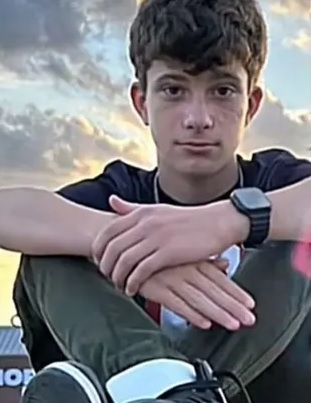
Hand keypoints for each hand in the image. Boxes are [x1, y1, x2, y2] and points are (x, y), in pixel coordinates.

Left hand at [92, 195, 249, 294]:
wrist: (217, 222)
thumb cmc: (186, 219)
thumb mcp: (156, 209)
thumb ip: (131, 208)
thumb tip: (111, 201)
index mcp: (141, 213)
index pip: (107, 231)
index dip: (98, 249)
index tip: (99, 261)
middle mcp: (145, 223)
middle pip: (112, 248)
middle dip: (105, 266)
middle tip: (107, 277)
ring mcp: (156, 237)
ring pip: (124, 261)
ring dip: (117, 277)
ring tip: (119, 285)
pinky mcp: (168, 252)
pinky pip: (141, 271)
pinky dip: (133, 282)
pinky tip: (133, 289)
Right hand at [140, 260, 255, 329]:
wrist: (128, 246)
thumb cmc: (158, 251)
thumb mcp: (184, 252)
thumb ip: (205, 261)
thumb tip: (226, 264)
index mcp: (194, 260)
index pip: (220, 278)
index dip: (236, 292)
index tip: (250, 305)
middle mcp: (186, 268)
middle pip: (213, 290)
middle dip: (232, 306)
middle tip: (249, 320)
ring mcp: (171, 278)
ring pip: (198, 298)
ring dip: (217, 313)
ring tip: (232, 325)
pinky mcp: (156, 288)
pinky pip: (176, 303)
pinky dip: (190, 313)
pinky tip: (203, 323)